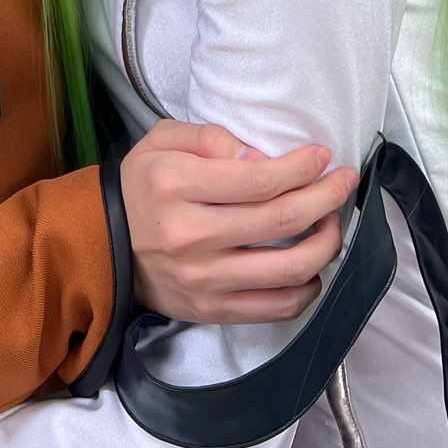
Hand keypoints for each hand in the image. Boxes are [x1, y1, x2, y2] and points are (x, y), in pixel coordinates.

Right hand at [119, 121, 355, 324]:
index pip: (259, 179)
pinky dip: (307, 288)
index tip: (322, 157)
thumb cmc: (143, 187)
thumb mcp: (163, 141)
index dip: (302, 167)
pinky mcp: (211, 310)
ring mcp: (202, 279)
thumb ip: (211, 138)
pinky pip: (276, 307)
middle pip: (282, 219)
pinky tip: (313, 267)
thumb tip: (262, 158)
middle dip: (327, 197)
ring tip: (333, 223)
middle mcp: (190, 235)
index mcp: (175, 185)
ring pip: (289, 268)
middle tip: (344, 182)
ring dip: (327, 243)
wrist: (104, 245)